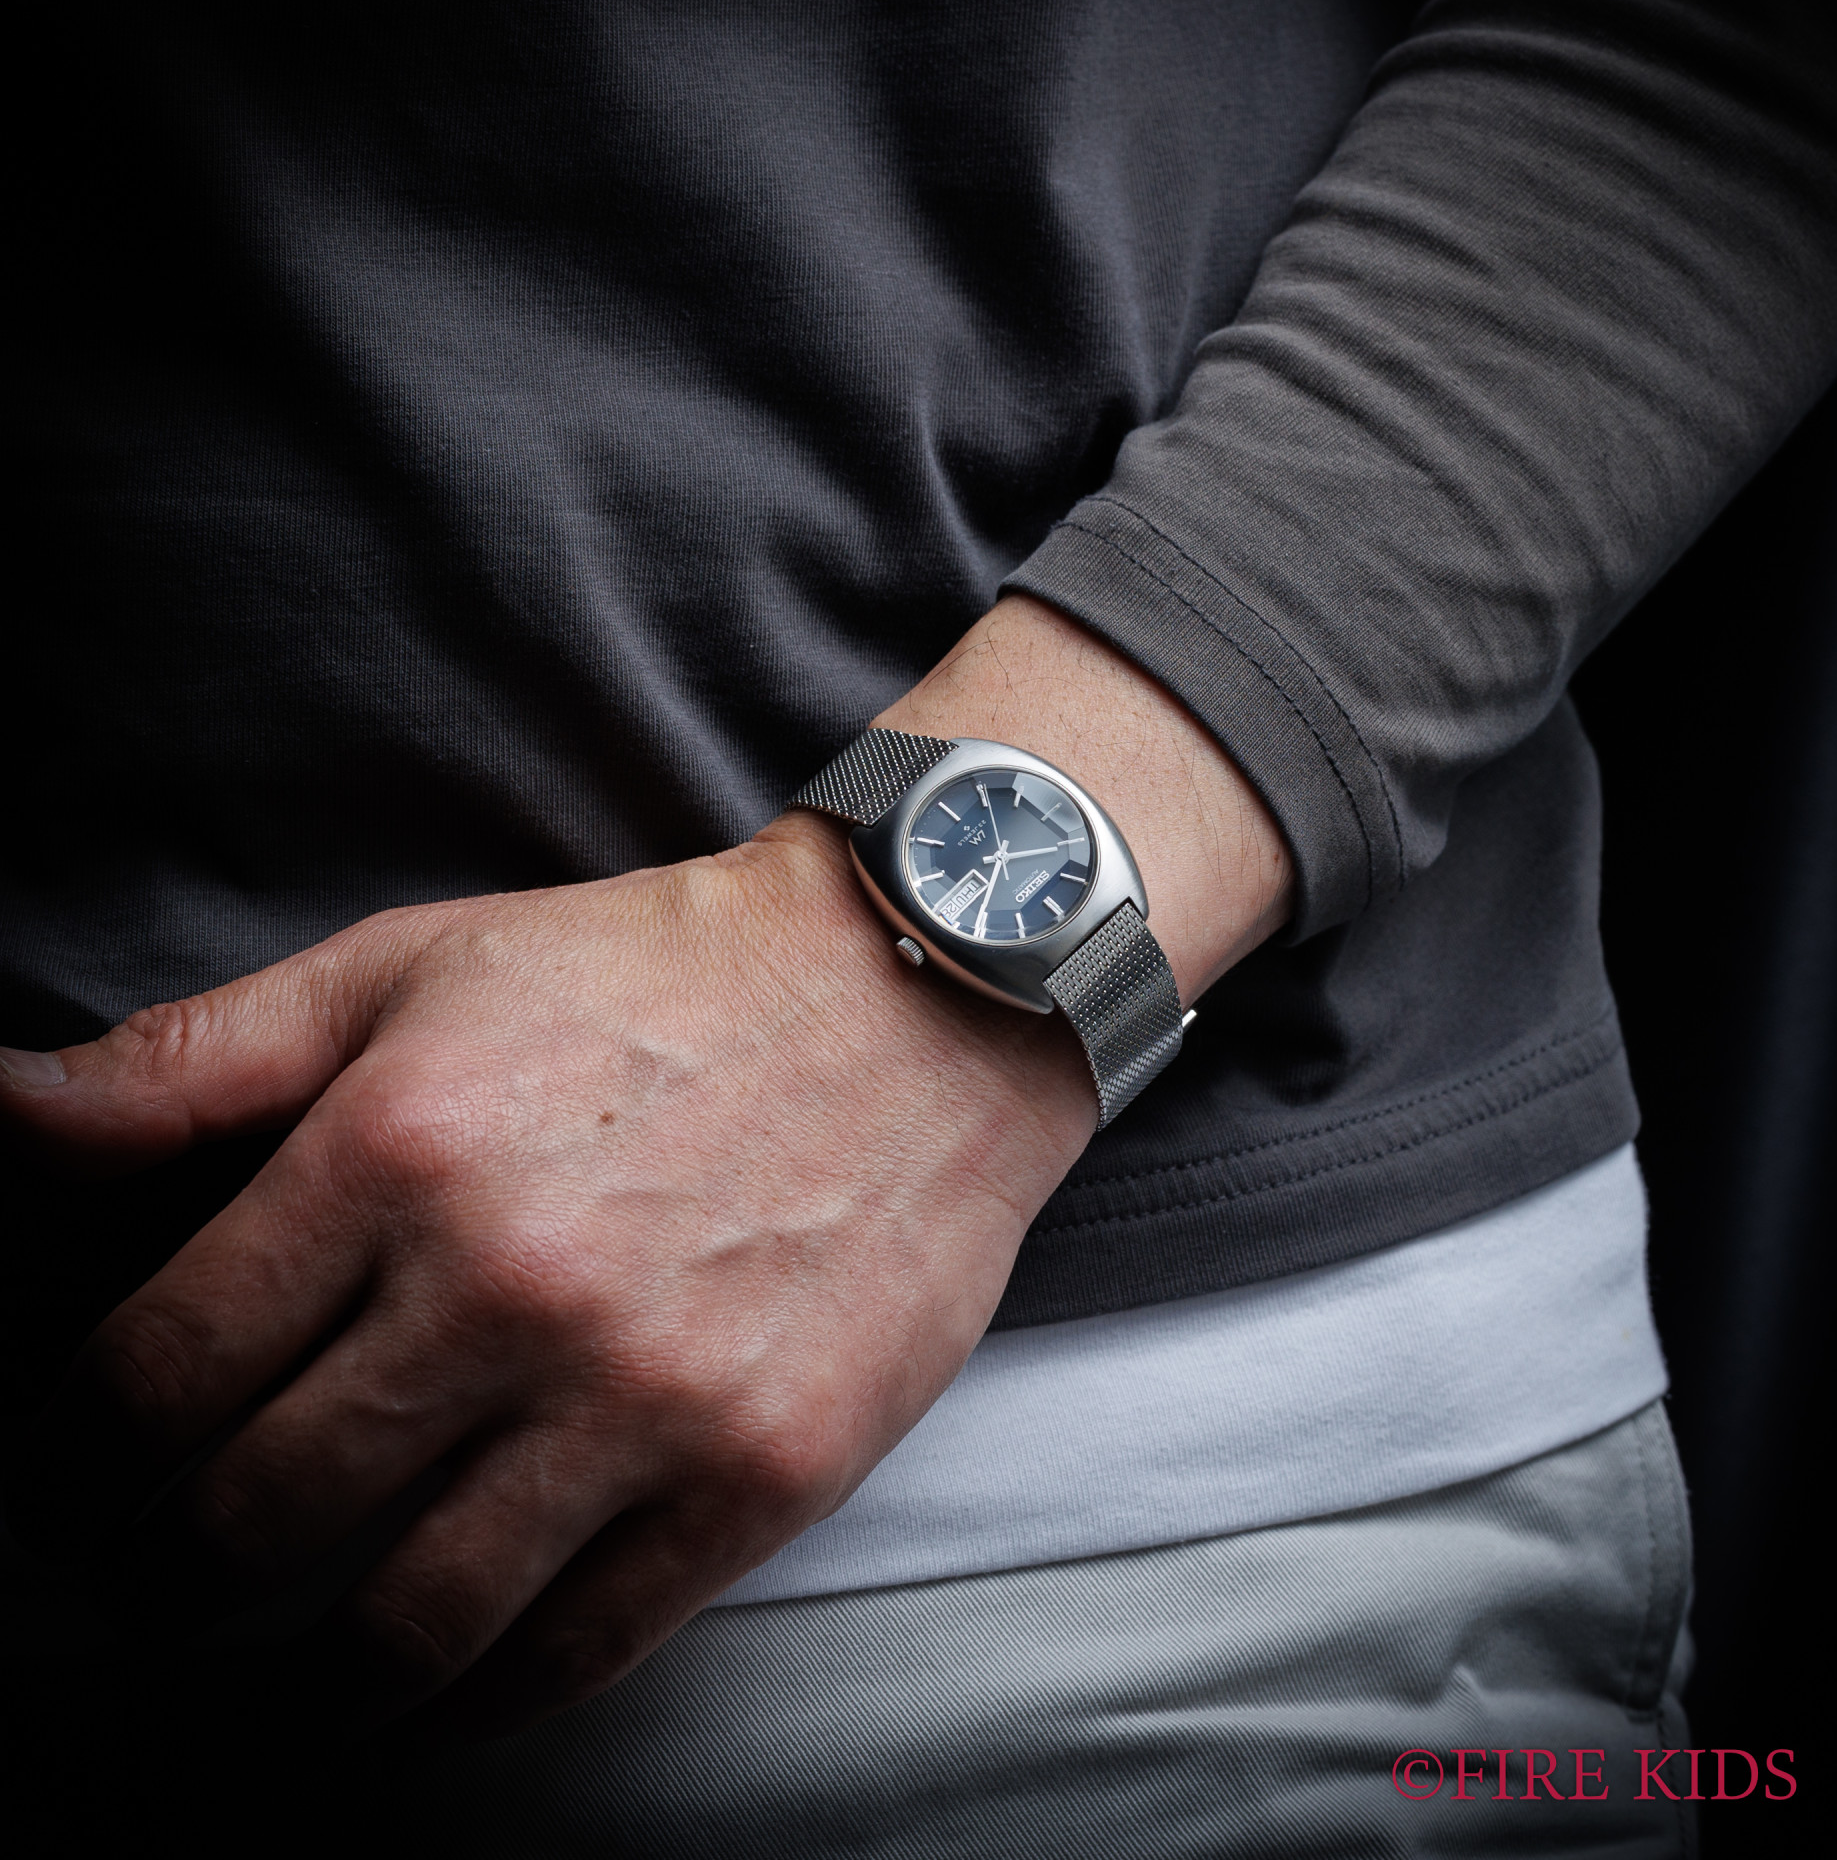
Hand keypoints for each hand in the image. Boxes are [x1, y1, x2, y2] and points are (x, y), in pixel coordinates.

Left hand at [1, 595, 1292, 1737]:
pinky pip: (577, 1651)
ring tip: (263, 1683)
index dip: (68, 1461)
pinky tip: (436, 1684)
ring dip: (294, 1690)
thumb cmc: (658, 977)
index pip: (148, 1377)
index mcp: (398, 1149)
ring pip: (400, 1627)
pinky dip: (475, 1701)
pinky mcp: (760, 1471)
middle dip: (159, 1578)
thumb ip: (200, 1060)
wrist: (918, 997)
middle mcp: (509, 1286)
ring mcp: (644, 1396)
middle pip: (251, 1520)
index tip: (72, 1485)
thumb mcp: (418, 968)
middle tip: (152, 1584)